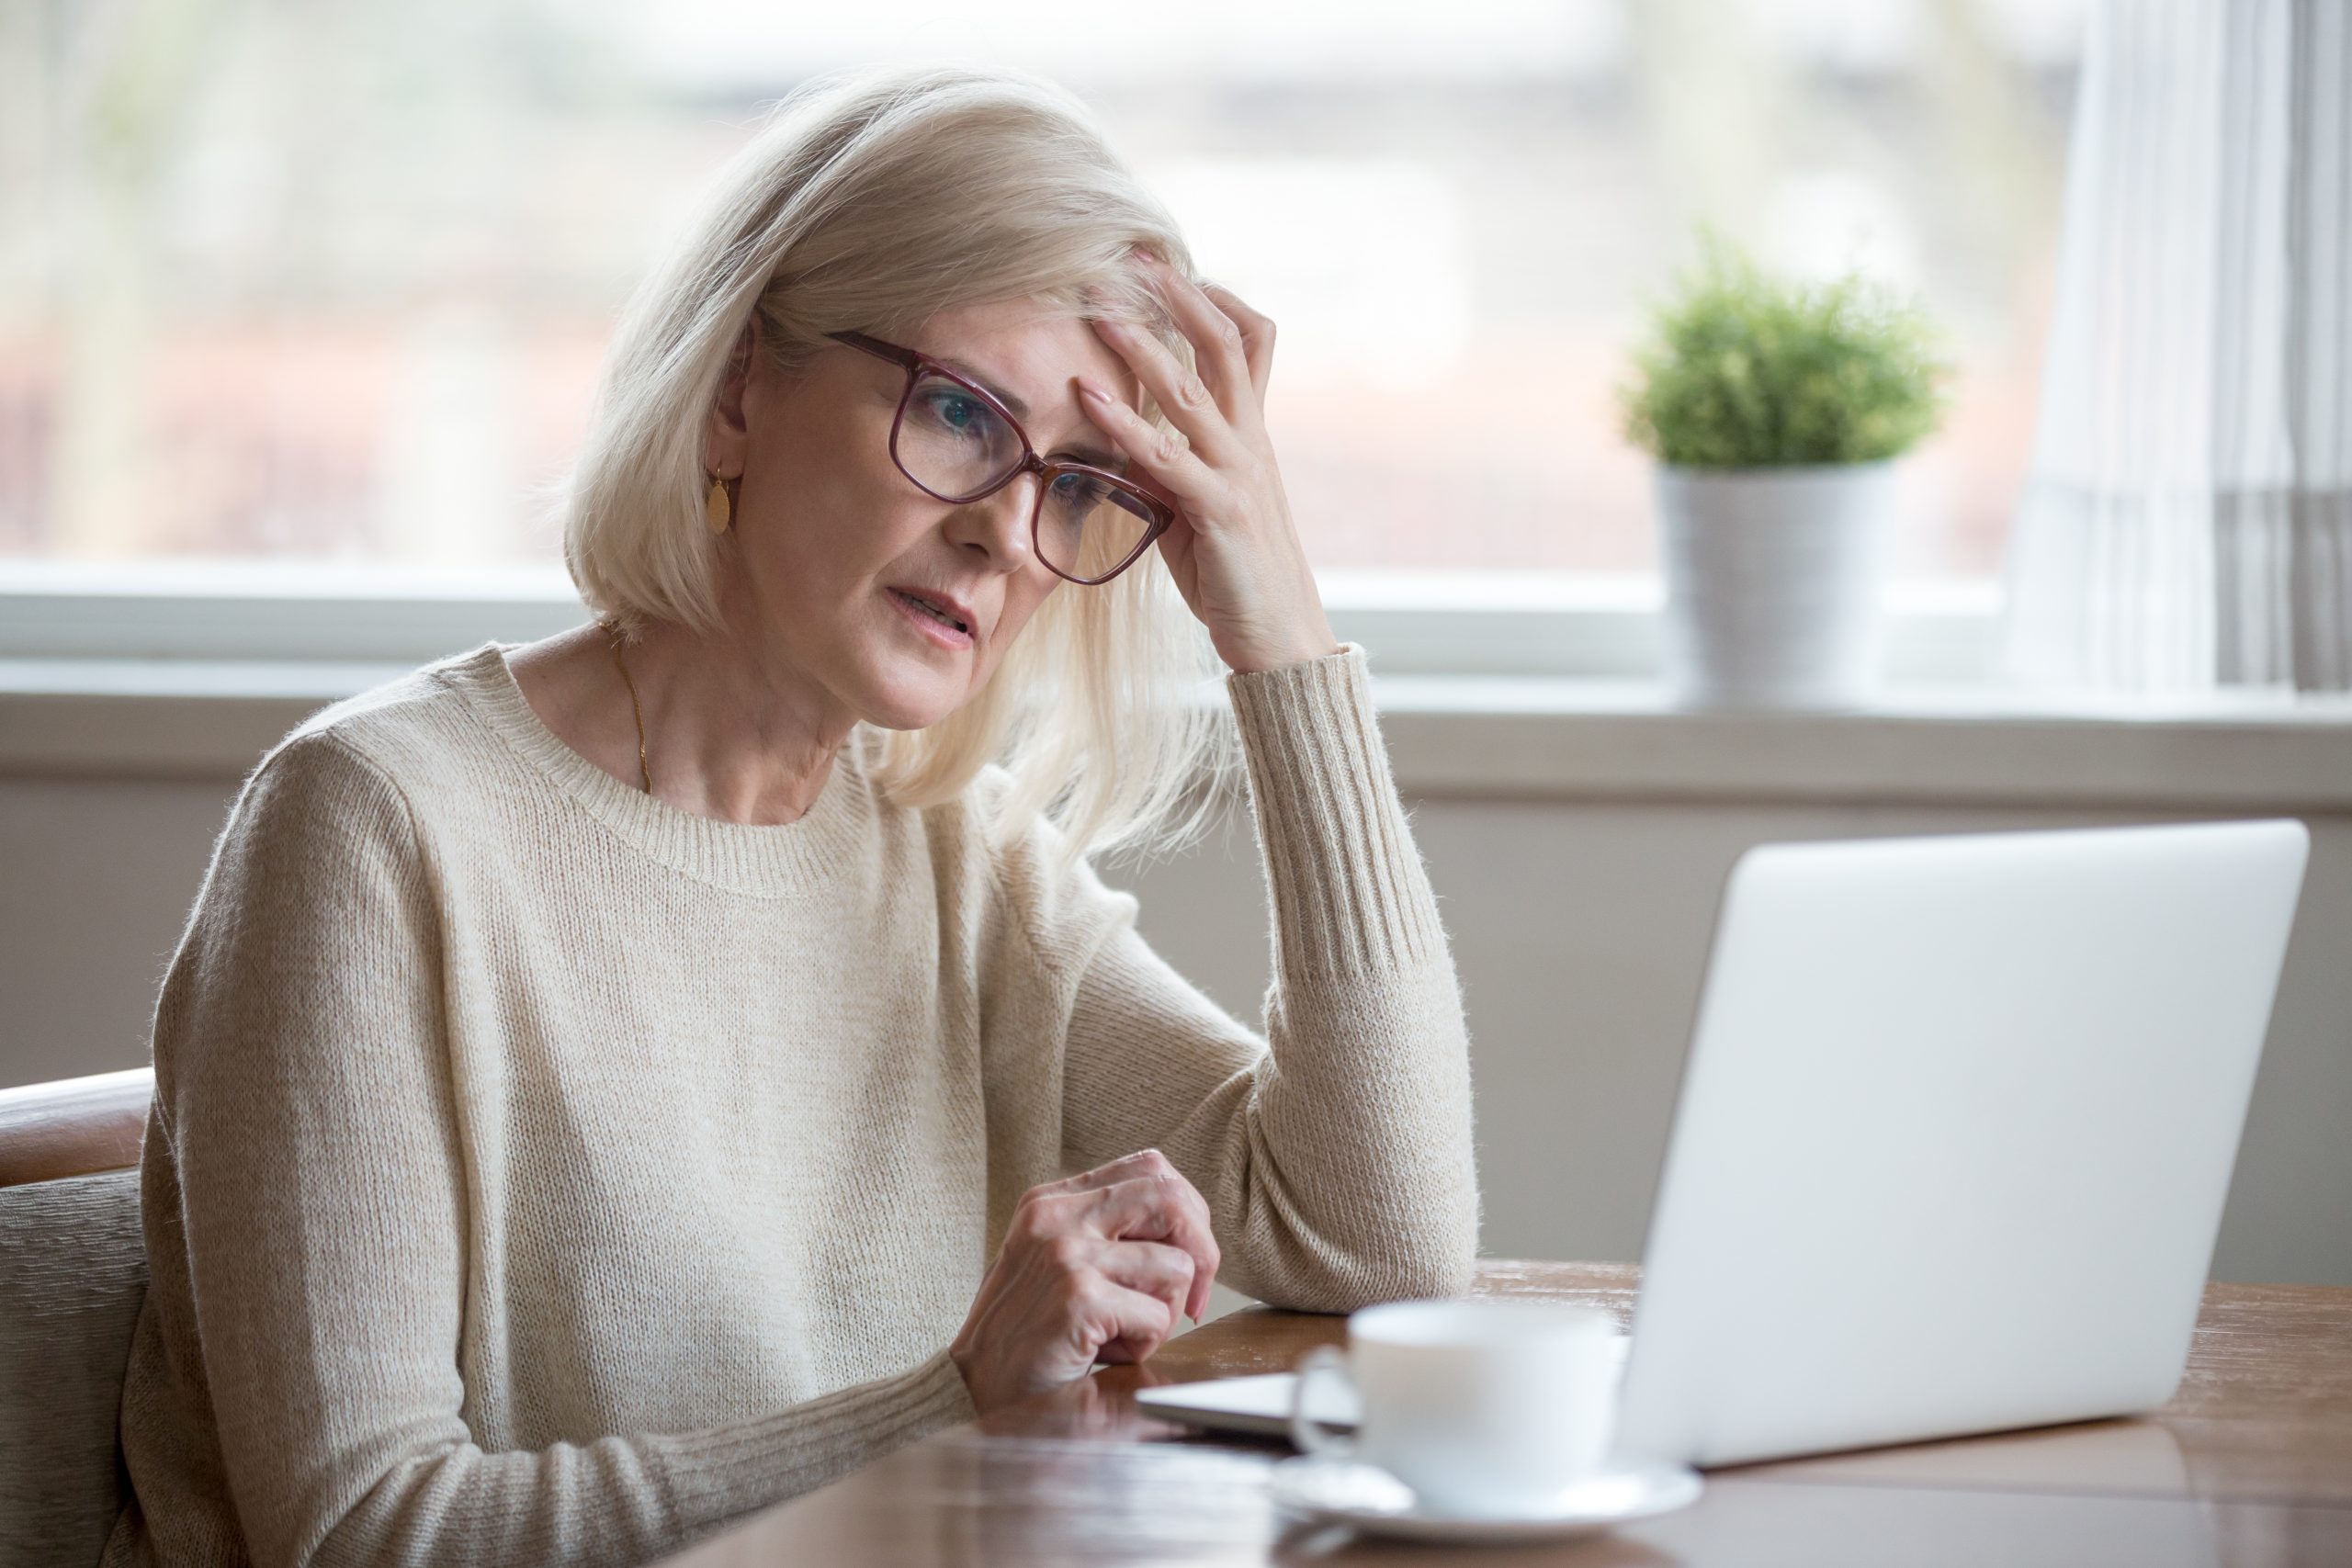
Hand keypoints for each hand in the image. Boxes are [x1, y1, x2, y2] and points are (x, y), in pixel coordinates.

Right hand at [949, 1149, 1221, 1413]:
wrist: (973, 1389)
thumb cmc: (1027, 1333)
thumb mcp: (1056, 1261)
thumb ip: (1107, 1231)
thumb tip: (1190, 1226)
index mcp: (1052, 1200)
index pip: (1150, 1168)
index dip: (1188, 1214)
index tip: (1186, 1260)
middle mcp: (1057, 1216)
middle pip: (1172, 1198)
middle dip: (1202, 1252)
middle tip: (1191, 1301)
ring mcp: (1066, 1254)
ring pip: (1177, 1266)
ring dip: (1165, 1314)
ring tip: (1120, 1334)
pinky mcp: (1078, 1297)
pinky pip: (1159, 1317)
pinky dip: (1145, 1345)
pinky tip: (1104, 1353)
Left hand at [1079, 253, 1337, 673]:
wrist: (1280, 637)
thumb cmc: (1234, 574)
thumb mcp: (1196, 507)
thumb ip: (1168, 466)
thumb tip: (1120, 439)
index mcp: (1252, 436)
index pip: (1251, 344)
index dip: (1216, 300)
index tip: (1174, 268)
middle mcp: (1252, 442)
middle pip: (1224, 345)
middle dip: (1178, 296)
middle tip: (1133, 257)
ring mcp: (1240, 473)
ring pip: (1192, 390)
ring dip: (1141, 345)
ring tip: (1098, 310)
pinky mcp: (1221, 511)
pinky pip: (1168, 456)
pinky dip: (1124, 422)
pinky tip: (1088, 397)